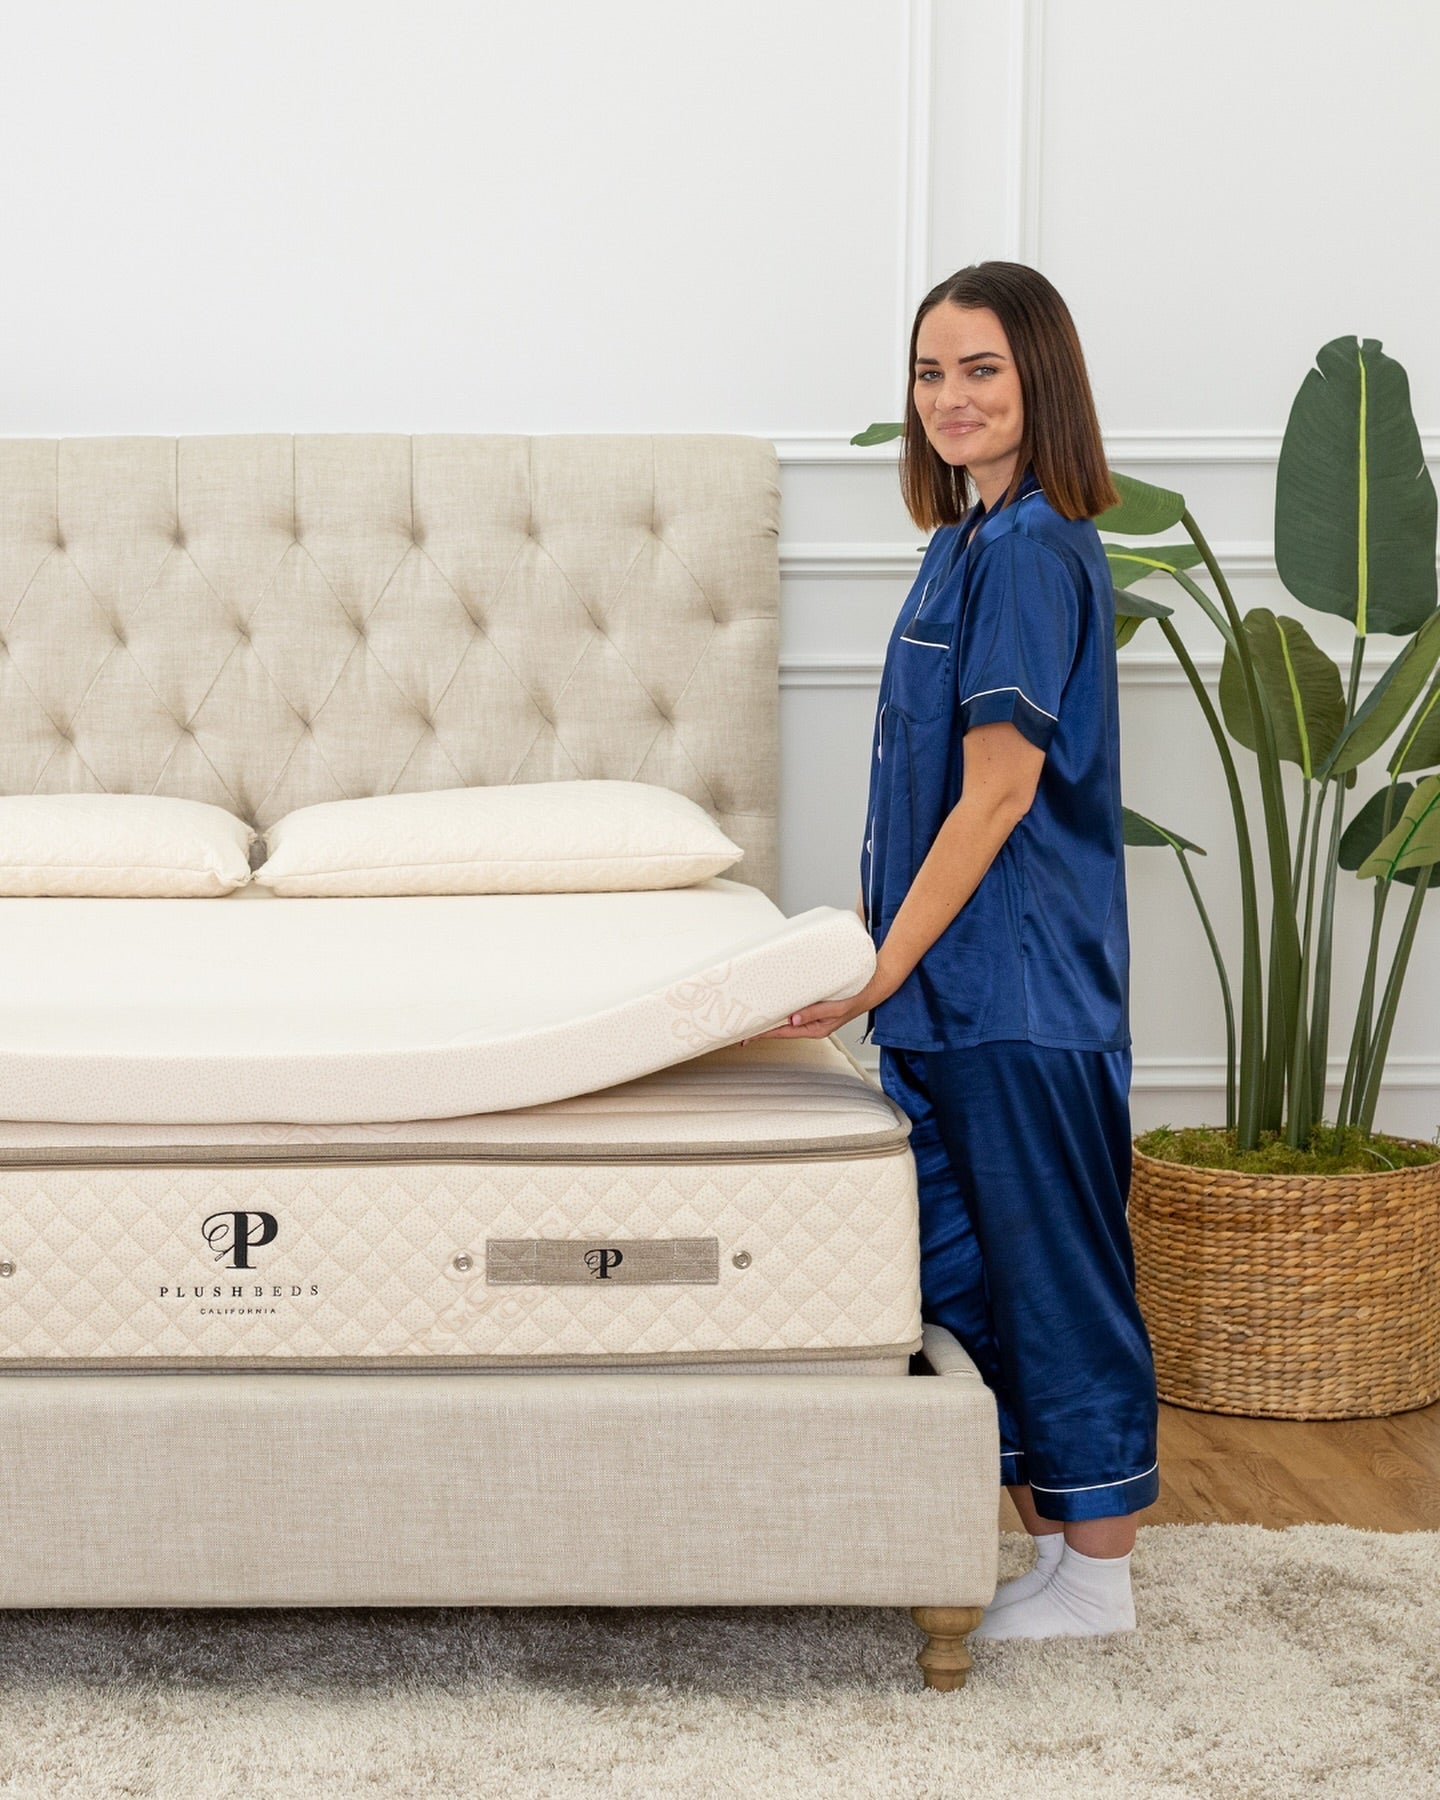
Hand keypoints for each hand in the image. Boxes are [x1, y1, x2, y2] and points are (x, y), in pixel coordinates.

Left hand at [748, 963, 899, 1040]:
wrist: (874, 988)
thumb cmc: (858, 998)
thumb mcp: (837, 1007)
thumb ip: (815, 1012)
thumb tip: (792, 1019)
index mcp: (816, 1029)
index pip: (784, 1032)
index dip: (765, 1033)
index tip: (748, 1035)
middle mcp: (812, 1025)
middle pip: (781, 1028)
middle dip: (762, 1029)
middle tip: (741, 1029)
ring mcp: (813, 1017)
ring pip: (786, 1020)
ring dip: (770, 1018)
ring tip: (751, 1019)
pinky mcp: (815, 1007)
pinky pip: (794, 1010)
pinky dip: (781, 1009)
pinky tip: (773, 1005)